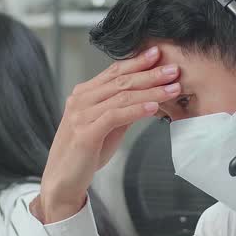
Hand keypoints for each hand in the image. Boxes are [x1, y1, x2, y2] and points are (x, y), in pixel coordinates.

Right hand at [34, 47, 180, 222]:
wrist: (62, 181)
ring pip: (121, 96)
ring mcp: (81, 116)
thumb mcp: (107, 127)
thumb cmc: (84, 154)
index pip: (114, 72)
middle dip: (150, 74)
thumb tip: (148, 98)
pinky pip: (115, 116)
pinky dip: (136, 110)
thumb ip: (123, 110)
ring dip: (150, 91)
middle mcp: (80, 100)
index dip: (137, 62)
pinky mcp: (85, 134)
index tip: (158, 53)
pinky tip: (153, 108)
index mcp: (84, 94)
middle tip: (173, 69)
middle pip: (120, 81)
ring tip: (172, 88)